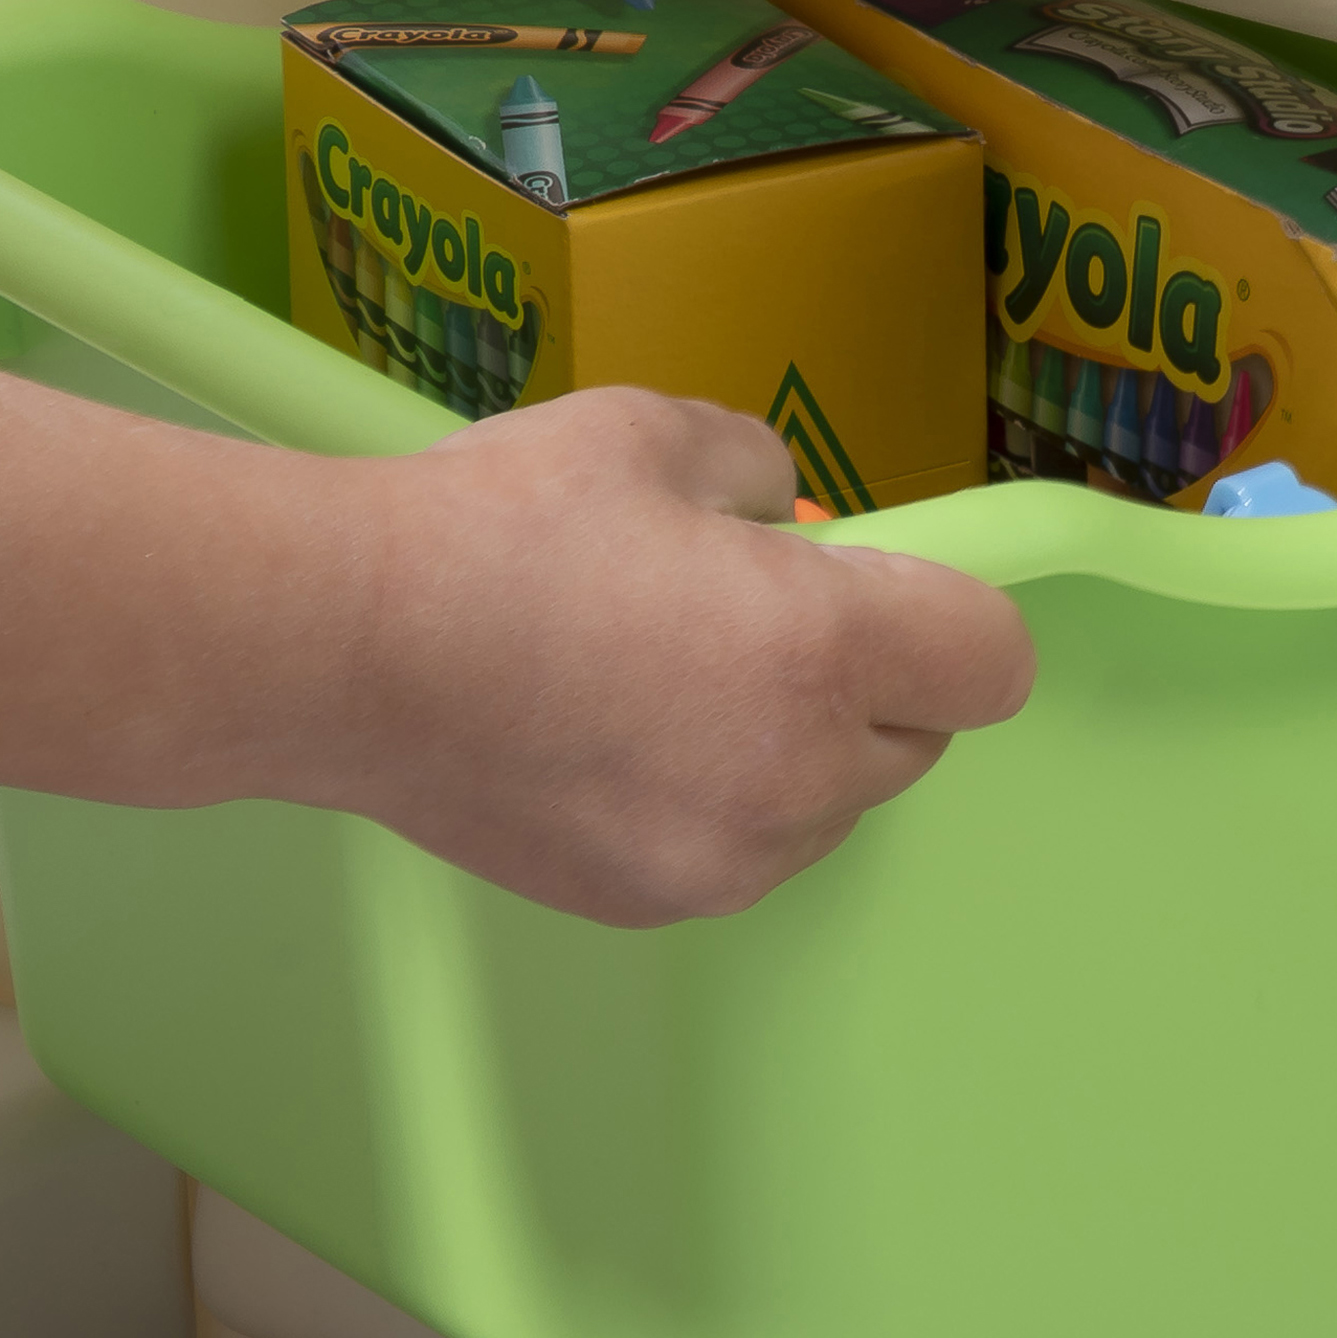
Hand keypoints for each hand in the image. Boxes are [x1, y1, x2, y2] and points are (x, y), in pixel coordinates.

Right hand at [333, 387, 1033, 923]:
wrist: (344, 651)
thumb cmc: (497, 528)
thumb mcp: (653, 435)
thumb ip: (760, 471)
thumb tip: (788, 520)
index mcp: (820, 648)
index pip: (992, 662)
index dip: (952, 616)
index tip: (882, 588)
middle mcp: (796, 774)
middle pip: (917, 741)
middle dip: (870, 681)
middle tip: (753, 619)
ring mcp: (727, 856)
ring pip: (827, 806)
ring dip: (793, 750)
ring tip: (667, 680)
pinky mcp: (656, 902)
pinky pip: (739, 849)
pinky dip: (713, 803)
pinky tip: (614, 740)